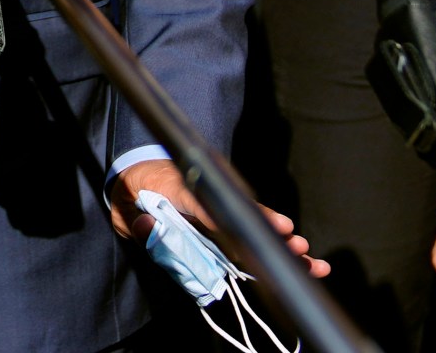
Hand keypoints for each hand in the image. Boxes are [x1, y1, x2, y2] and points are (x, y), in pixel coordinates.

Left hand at [109, 158, 329, 278]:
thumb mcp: (124, 206)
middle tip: (299, 247)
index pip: (212, 204)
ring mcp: (216, 208)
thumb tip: (147, 227)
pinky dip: (270, 249)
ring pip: (251, 228)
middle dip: (272, 234)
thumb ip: (136, 221)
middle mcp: (207, 196)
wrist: (135, 174)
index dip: (244, 216)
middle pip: (243, 217)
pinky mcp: (219, 221)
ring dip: (280, 246)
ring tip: (311, 260)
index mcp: (181, 188)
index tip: (273, 227)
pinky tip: (298, 261)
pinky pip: (246, 235)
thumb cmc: (132, 190)